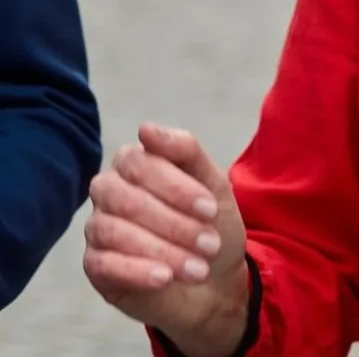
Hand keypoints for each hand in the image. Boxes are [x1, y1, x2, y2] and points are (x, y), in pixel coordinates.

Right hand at [84, 123, 250, 356]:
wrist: (213, 278)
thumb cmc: (210, 222)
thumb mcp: (212, 183)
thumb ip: (184, 150)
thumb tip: (144, 129)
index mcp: (135, 161)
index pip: (140, 162)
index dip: (177, 187)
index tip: (211, 210)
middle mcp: (109, 190)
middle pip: (126, 198)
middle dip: (173, 223)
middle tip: (209, 244)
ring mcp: (99, 227)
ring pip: (115, 231)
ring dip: (162, 250)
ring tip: (197, 268)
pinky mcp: (95, 265)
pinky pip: (104, 264)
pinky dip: (138, 270)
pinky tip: (165, 278)